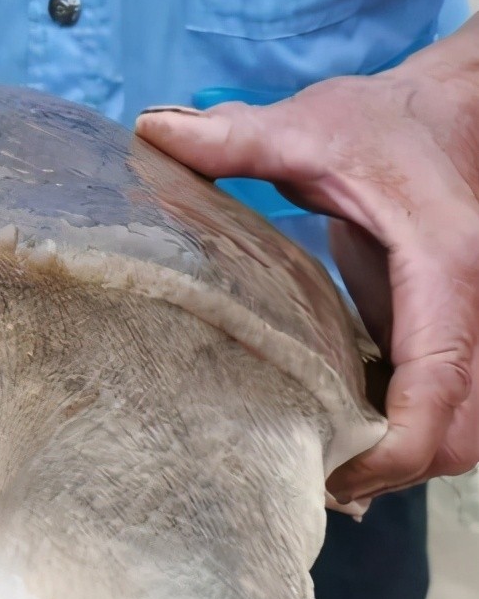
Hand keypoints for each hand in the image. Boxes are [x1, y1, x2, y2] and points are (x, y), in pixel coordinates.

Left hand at [135, 43, 478, 501]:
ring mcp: (468, 326)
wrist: (449, 113)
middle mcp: (473, 307)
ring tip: (321, 474)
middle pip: (463, 435)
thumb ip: (239, 137)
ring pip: (464, 432)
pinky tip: (343, 445)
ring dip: (403, 463)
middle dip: (396, 472)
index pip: (441, 386)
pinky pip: (444, 408)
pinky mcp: (446, 334)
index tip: (329, 478)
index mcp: (445, 267)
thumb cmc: (383, 123)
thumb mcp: (309, 127)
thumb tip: (152, 128)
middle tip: (310, 485)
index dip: (394, 451)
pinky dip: (405, 437)